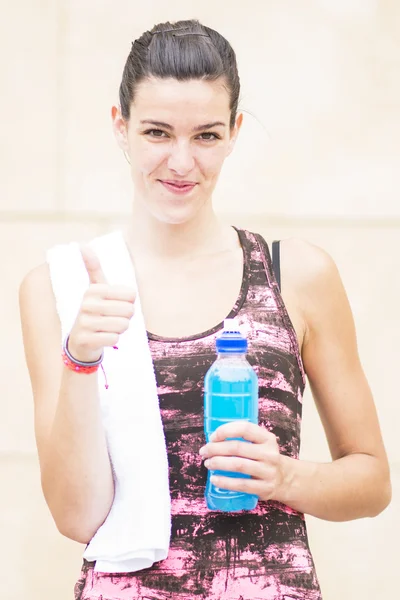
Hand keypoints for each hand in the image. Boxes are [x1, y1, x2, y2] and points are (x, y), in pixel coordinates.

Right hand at [67, 245, 135, 362]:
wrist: (80, 341)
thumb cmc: (95, 312)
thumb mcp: (95, 289)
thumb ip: (93, 268)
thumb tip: (83, 245)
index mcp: (93, 289)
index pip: (131, 295)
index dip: (129, 303)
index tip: (115, 306)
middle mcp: (86, 304)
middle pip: (129, 311)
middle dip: (126, 318)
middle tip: (112, 319)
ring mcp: (84, 322)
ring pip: (123, 325)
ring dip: (120, 330)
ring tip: (107, 328)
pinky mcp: (85, 339)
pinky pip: (114, 339)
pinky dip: (113, 341)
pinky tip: (102, 338)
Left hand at [199, 422, 287, 501]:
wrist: (284, 479)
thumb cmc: (264, 458)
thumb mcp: (261, 443)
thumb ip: (244, 438)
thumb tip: (214, 439)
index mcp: (267, 438)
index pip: (245, 428)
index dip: (226, 431)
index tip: (213, 437)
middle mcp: (269, 453)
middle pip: (238, 448)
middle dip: (216, 449)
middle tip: (204, 451)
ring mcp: (268, 471)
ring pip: (238, 465)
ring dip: (218, 463)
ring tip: (208, 463)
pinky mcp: (264, 488)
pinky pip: (241, 484)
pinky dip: (225, 482)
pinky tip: (214, 479)